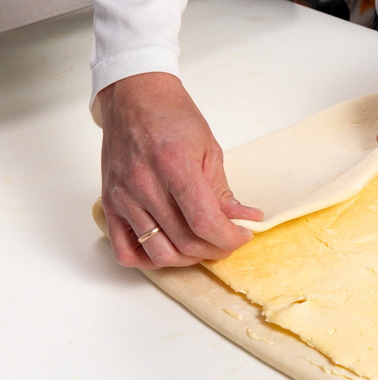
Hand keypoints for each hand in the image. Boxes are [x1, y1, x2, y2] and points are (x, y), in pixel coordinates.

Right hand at [98, 72, 262, 268]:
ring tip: (202, 244)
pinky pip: (126, 251)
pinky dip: (149, 259)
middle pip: (185, 242)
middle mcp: (144, 184)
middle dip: (216, 249)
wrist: (134, 97)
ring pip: (159, 253)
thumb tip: (242, 220)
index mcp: (174, 165)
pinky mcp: (110, 205)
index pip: (205, 222)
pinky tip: (169, 247)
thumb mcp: (209, 148)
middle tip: (228, 240)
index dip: (230, 238)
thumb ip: (222, 190)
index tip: (242, 235)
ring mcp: (123, 197)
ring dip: (188, 258)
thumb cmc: (172, 117)